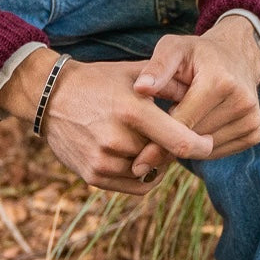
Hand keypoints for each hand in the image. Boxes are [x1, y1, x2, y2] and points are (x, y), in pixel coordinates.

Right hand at [0, 49, 212, 194]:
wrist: (51, 98)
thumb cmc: (99, 82)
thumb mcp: (134, 74)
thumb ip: (170, 87)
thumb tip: (205, 101)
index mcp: (132, 110)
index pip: (181, 141)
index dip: (202, 146)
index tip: (208, 143)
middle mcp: (116, 139)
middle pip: (165, 157)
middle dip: (173, 149)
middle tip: (173, 137)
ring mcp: (102, 160)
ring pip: (149, 172)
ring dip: (155, 162)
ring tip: (148, 144)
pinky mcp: (92, 175)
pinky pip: (133, 185)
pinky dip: (142, 176)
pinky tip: (139, 159)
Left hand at [130, 17, 259, 176]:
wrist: (237, 56)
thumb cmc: (196, 54)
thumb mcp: (174, 48)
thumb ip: (156, 66)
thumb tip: (140, 87)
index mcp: (219, 82)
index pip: (181, 124)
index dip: (156, 140)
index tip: (138, 155)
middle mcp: (241, 101)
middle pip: (193, 140)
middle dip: (169, 144)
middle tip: (151, 142)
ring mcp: (251, 118)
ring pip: (205, 150)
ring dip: (185, 146)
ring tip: (177, 126)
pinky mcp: (255, 132)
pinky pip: (218, 153)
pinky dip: (201, 149)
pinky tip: (193, 131)